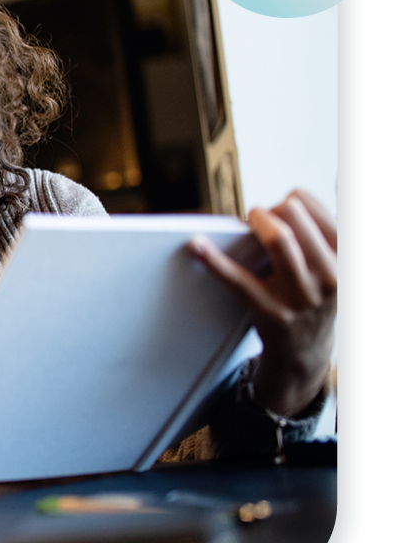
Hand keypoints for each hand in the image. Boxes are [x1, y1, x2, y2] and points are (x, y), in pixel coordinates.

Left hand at [188, 190, 336, 417]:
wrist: (305, 350)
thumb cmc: (311, 294)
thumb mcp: (332, 266)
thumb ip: (321, 233)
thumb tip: (303, 193)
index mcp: (347, 259)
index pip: (319, 210)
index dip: (293, 200)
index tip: (283, 204)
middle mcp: (330, 276)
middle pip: (294, 216)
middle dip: (271, 209)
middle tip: (260, 216)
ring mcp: (301, 295)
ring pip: (278, 239)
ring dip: (255, 221)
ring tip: (247, 223)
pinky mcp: (270, 310)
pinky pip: (238, 278)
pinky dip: (213, 259)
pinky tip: (195, 245)